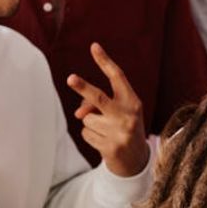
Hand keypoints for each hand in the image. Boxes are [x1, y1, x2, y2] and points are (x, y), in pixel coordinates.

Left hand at [66, 43, 149, 177]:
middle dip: (83, 87)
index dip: (105, 61)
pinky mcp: (111, 147)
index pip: (118, 77)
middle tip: (70, 78)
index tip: (94, 47)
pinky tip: (104, 141)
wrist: (136, 161)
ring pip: (87, 118)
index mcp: (133, 101)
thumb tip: (79, 114)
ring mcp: (119, 132)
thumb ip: (99, 105)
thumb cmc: (124, 128)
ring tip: (105, 130)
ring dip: (91, 124)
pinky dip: (91, 137)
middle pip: (99, 98)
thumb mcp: (118, 113)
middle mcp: (128, 115)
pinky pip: (86, 134)